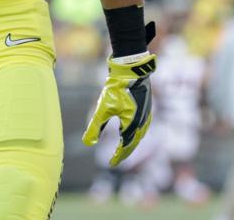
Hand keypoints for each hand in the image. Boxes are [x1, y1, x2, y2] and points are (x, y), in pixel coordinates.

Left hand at [82, 51, 155, 166]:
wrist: (131, 70)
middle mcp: (142, 123)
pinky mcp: (147, 108)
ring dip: (131, 144)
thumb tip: (87, 143)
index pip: (125, 147)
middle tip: (115, 160)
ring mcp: (146, 115)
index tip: (110, 163)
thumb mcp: (103, 108)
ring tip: (123, 150)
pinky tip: (131, 133)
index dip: (117, 156)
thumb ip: (95, 127)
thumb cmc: (117, 89)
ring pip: (139, 136)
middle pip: (133, 143)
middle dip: (124, 153)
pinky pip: (142, 127)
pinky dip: (136, 134)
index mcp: (132, 125)